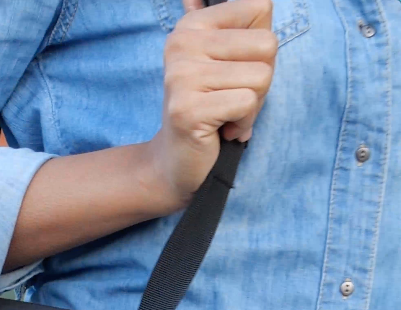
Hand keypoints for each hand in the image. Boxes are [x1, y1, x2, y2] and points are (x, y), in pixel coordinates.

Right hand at [148, 0, 277, 205]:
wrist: (176, 160)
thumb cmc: (212, 109)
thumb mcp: (230, 61)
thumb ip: (247, 29)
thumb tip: (265, 3)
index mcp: (192, 24)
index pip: (261, 8)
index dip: (261, 49)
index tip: (236, 71)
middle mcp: (182, 44)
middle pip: (267, 44)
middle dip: (261, 80)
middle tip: (233, 99)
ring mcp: (181, 76)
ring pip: (261, 77)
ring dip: (253, 106)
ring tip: (227, 115)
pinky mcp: (187, 109)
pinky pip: (247, 104)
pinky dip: (244, 124)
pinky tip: (223, 130)